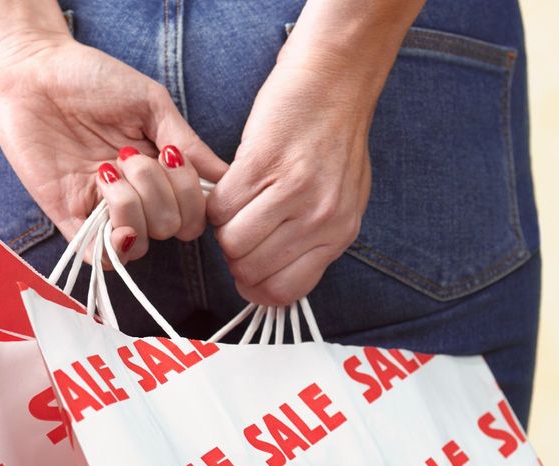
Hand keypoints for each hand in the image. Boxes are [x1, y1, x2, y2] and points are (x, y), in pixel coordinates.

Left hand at [0, 34, 226, 262]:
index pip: (196, 211)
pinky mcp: (68, 218)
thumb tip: (225, 175)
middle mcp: (136, 196)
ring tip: (108, 168)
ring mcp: (102, 210)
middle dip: (161, 191)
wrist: (31, 72)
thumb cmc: (90, 79)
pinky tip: (111, 213)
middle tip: (129, 153)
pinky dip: (115, 246)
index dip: (194, 196)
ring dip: (134, 205)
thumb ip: (186, 142)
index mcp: (160, 171)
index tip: (175, 157)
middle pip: (173, 227)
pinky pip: (102, 257)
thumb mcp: (150, 104)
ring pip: (143, 244)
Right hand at [206, 0, 421, 305]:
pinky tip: (233, 184)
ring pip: (231, 243)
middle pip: (251, 271)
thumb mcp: (341, 200)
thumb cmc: (335, 137)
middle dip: (236, 257)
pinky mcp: (262, 165)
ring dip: (224, 230)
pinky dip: (217, 202)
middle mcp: (320, 218)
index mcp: (340, 232)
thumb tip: (273, 279)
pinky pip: (221, 208)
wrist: (334, 79)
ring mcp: (293, 192)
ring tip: (237, 206)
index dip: (257, 287)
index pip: (287, 292)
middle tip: (240, 231)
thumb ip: (313, 241)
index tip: (248, 271)